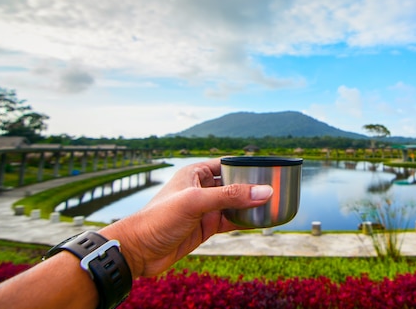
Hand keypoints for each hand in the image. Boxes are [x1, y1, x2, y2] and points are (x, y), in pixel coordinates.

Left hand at [100, 158, 272, 277]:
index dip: (246, 166)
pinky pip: (230, 221)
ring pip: (234, 204)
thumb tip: (263, 192)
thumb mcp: (196, 202)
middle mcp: (201, 188)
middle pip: (233, 184)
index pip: (227, 164)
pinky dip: (245, 221)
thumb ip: (229, 196)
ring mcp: (204, 209)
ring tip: (273, 204)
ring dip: (250, 205)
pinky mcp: (205, 227)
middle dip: (252, 186)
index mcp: (195, 173)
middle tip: (276, 188)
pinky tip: (260, 221)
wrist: (138, 251)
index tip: (268, 169)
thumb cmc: (159, 219)